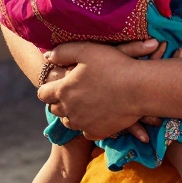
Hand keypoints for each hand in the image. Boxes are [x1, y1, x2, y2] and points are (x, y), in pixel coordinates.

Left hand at [38, 40, 159, 139]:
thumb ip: (63, 52)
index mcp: (63, 90)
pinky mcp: (97, 132)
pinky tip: (98, 113)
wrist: (139, 88)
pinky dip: (89, 124)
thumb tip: (48, 57)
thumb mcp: (86, 50)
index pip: (42, 93)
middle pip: (54, 109)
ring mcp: (83, 123)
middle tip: (74, 91)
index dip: (48, 88)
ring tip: (86, 102)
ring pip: (69, 121)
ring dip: (73, 113)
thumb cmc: (113, 65)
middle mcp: (69, 110)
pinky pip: (86, 131)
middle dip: (60, 101)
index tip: (58, 84)